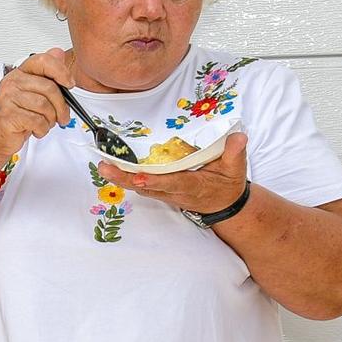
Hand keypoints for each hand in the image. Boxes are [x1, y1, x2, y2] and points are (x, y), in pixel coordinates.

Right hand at [0, 48, 73, 162]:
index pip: (42, 61)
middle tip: (62, 116)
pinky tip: (37, 130)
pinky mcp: (7, 115)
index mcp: (18, 74)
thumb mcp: (34, 93)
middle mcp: (11, 82)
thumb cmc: (17, 116)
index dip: (61, 71)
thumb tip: (58, 52)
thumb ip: (47, 73)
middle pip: (49, 88)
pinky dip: (42, 129)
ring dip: (51, 120)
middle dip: (61, 106)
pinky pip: (37, 121)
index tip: (69, 83)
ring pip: (44, 106)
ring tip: (45, 123)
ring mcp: (7, 98)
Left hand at [112, 131, 247, 215]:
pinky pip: (140, 185)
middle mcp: (175, 192)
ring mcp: (165, 193)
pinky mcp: (160, 191)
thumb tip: (238, 137)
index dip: (156, 180)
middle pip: (147, 186)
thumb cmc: (228, 184)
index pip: (173, 183)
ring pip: (140, 187)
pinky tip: (112, 167)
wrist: (223, 204)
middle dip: (125, 178)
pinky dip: (126, 177)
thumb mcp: (236, 168)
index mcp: (194, 185)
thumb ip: (235, 153)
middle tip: (106, 168)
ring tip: (103, 165)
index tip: (139, 176)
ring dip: (121, 178)